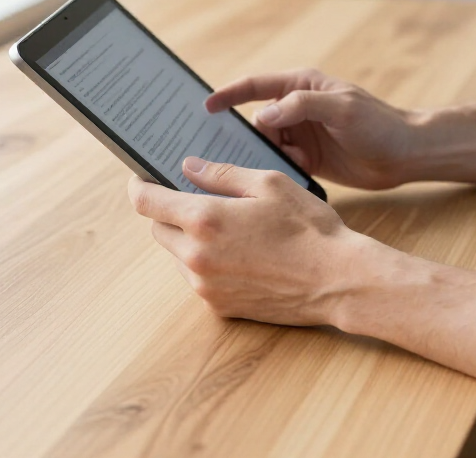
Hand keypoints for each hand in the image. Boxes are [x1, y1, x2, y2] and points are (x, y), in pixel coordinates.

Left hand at [128, 158, 364, 323]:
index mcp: (204, 219)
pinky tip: (243, 252)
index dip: (139, 186)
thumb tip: (188, 167)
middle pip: (159, 229)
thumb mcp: (269, 184)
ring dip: (191, 238)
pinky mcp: (219, 308)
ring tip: (231, 226)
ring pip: (179, 255)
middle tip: (196, 197)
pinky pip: (199, 278)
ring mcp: (206, 286)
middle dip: (169, 211)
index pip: (147, 202)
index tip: (139, 179)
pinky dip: (209, 262)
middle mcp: (196, 257)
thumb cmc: (307, 226)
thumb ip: (222, 174)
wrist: (337, 280)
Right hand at [205, 68, 416, 189]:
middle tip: (226, 149)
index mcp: (302, 86)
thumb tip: (263, 117)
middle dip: (244, 135)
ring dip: (264, 157)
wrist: (406, 155)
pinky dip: (277, 171)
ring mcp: (302, 134)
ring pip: (266, 145)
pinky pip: (280, 164)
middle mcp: (297, 108)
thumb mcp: (342, 109)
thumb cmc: (378, 123)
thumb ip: (302, 107)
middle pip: (256, 120)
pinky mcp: (308, 159)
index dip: (228, 94)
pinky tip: (286, 177)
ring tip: (269, 166)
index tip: (205, 106)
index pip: (256, 86)